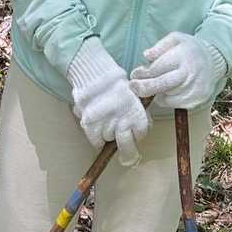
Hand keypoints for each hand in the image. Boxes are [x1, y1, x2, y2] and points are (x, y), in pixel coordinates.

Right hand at [66, 38, 149, 166]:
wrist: (94, 74)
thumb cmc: (115, 83)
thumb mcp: (134, 96)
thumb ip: (139, 114)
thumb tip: (141, 131)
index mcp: (137, 113)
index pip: (141, 134)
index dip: (137, 134)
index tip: (133, 132)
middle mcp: (122, 121)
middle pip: (127, 147)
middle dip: (128, 152)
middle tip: (127, 158)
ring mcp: (105, 124)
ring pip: (109, 140)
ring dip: (108, 135)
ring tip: (106, 119)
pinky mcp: (90, 126)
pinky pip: (96, 141)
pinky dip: (96, 136)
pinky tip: (97, 124)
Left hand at [129, 31, 226, 109]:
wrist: (213, 60)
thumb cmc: (189, 49)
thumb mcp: (176, 38)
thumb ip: (160, 46)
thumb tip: (147, 56)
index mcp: (183, 55)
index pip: (159, 67)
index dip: (144, 73)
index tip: (135, 75)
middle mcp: (191, 72)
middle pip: (164, 84)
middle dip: (146, 87)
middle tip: (134, 87)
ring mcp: (196, 87)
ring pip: (169, 96)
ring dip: (157, 93)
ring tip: (153, 86)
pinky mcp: (199, 98)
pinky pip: (176, 104)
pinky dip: (167, 100)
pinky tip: (166, 92)